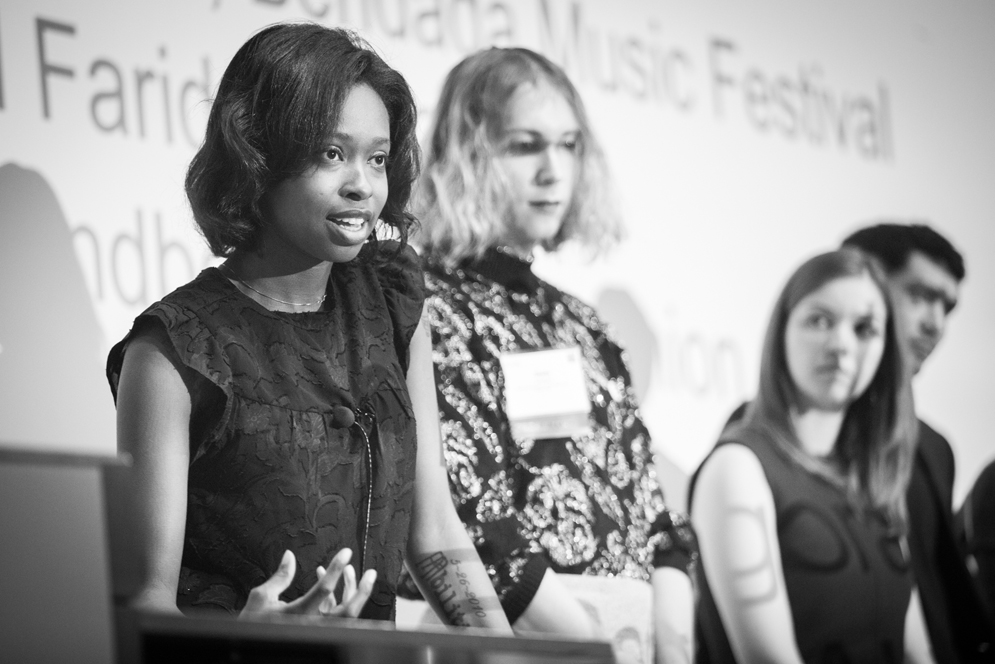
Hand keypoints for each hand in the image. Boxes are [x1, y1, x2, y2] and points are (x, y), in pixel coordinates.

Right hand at [239, 548, 376, 618]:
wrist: (249, 648)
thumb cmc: (253, 623)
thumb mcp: (262, 597)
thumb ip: (280, 576)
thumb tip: (289, 555)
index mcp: (298, 614)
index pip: (324, 589)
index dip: (336, 568)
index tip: (346, 552)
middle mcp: (312, 625)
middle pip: (347, 612)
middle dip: (362, 591)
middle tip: (371, 573)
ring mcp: (316, 630)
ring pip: (344, 613)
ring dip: (352, 591)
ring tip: (351, 570)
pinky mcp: (316, 631)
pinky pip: (334, 614)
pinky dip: (337, 598)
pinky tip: (332, 581)